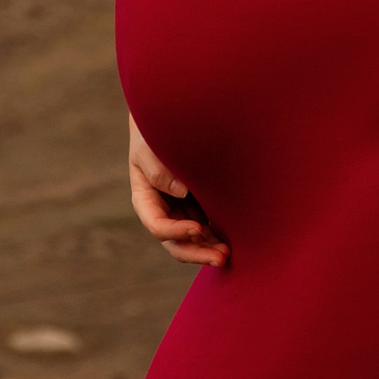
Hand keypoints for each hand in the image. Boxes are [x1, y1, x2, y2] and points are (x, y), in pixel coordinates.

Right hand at [128, 115, 227, 266]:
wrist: (172, 121)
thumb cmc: (156, 133)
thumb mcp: (148, 148)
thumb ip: (159, 169)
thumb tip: (181, 191)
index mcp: (146, 200)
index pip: (158, 226)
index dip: (177, 231)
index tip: (198, 227)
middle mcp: (163, 211)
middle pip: (176, 243)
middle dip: (197, 252)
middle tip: (221, 257)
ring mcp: (181, 212)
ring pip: (192, 241)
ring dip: (208, 250)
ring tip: (228, 254)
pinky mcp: (198, 207)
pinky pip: (206, 230)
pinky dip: (216, 238)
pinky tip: (232, 242)